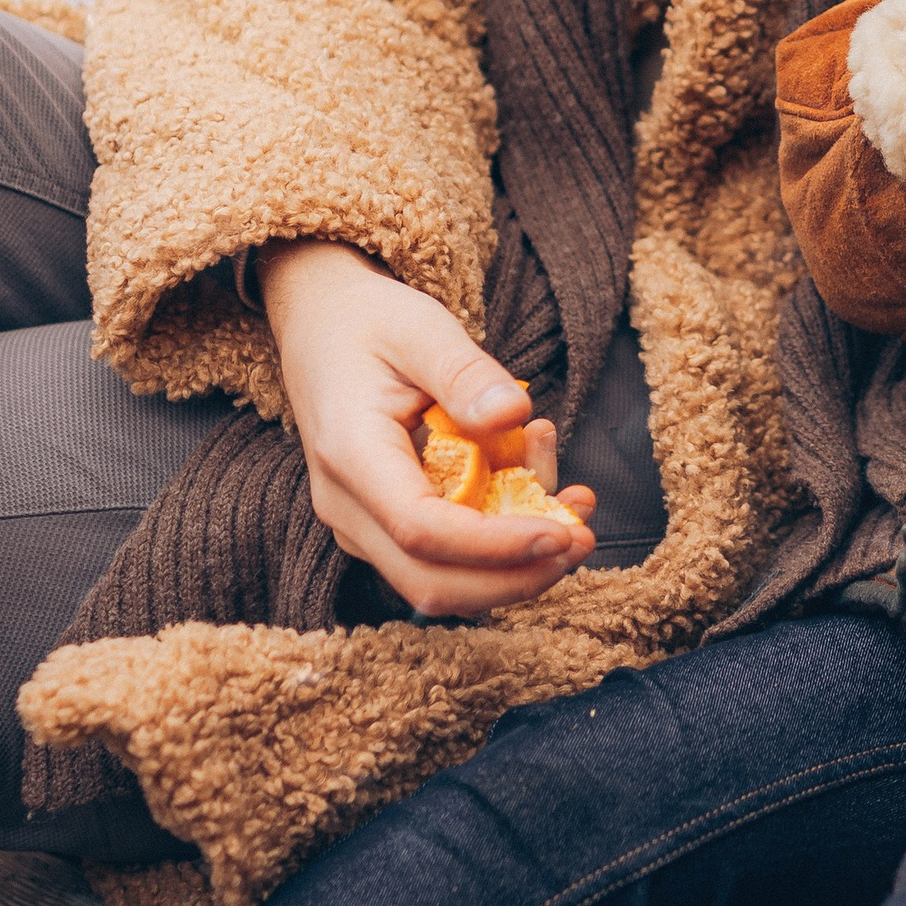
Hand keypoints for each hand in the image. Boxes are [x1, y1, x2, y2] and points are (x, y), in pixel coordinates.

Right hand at [260, 241, 593, 617]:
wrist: (321, 326)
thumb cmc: (370, 324)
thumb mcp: (420, 328)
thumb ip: (466, 373)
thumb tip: (514, 415)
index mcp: (351, 455)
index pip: (422, 531)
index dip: (496, 546)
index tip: (563, 532)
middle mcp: (348, 506)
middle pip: (431, 581)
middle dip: (517, 576)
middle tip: (584, 537)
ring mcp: (363, 524)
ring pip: (443, 580)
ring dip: (517, 561)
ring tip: (573, 498)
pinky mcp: (386, 526)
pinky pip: (446, 556)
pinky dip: (501, 539)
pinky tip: (538, 483)